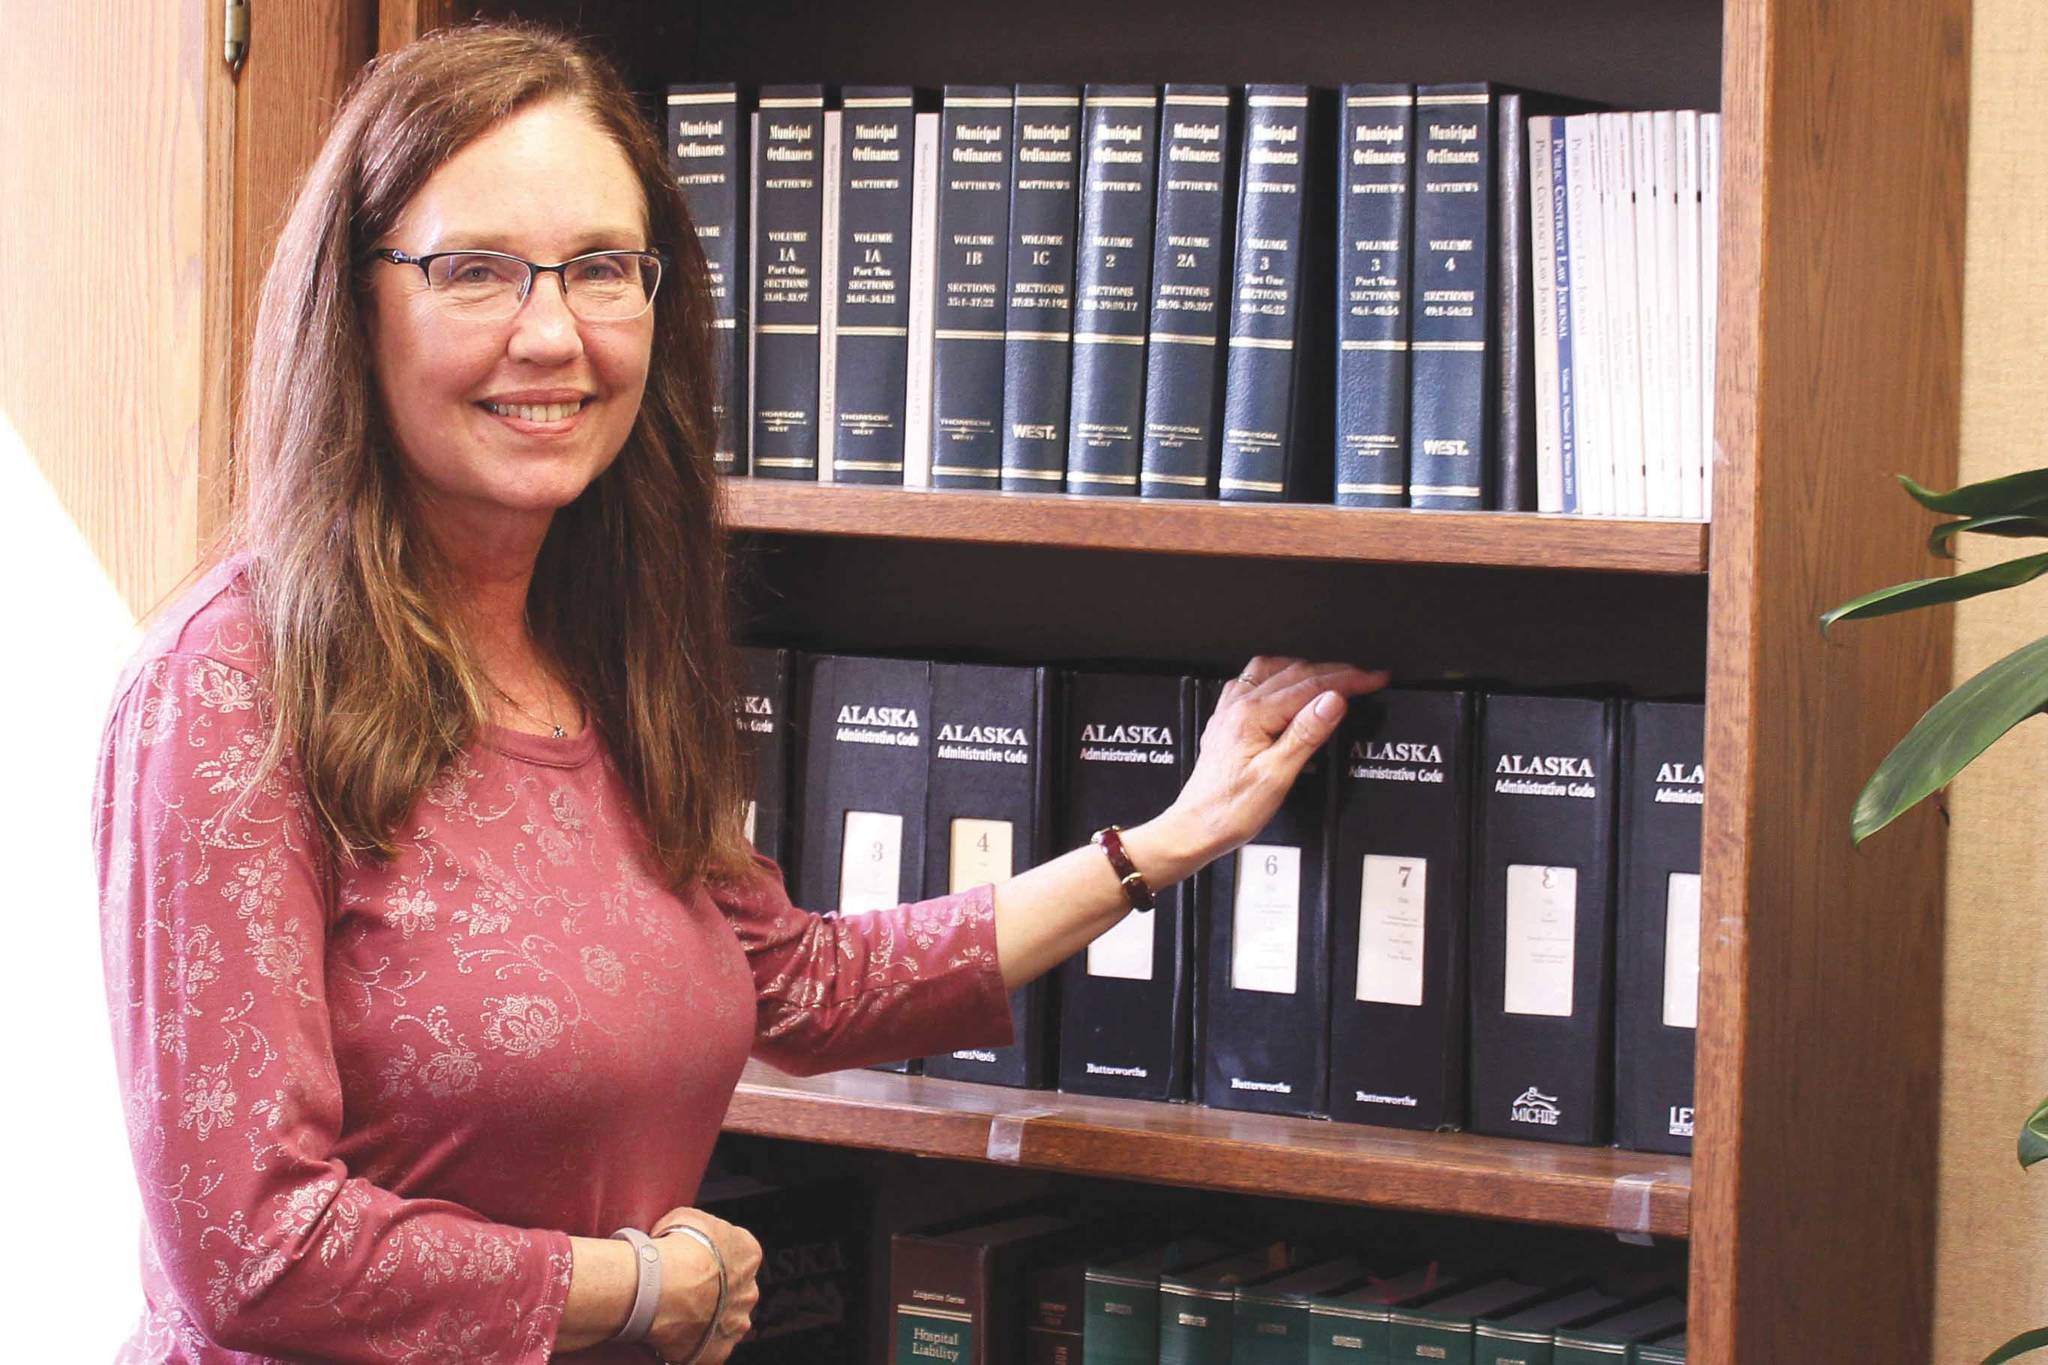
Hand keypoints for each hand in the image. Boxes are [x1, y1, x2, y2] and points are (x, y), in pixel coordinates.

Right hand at [643, 1207, 762, 1363]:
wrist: (660, 1287)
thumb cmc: (675, 1250)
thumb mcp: (686, 1217)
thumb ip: (697, 1227)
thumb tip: (686, 1232)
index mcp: (748, 1254)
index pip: (737, 1255)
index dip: (713, 1258)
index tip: (694, 1262)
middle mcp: (749, 1290)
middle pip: (734, 1290)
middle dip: (714, 1291)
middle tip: (684, 1289)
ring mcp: (736, 1323)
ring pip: (725, 1321)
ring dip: (707, 1318)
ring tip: (677, 1313)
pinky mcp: (719, 1350)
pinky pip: (708, 1347)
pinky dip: (695, 1343)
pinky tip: (676, 1333)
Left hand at [1152, 657, 1387, 870]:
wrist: (1197, 827)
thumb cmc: (1231, 809)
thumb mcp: (1277, 775)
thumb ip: (1306, 733)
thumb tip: (1333, 699)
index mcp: (1253, 714)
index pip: (1311, 686)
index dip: (1349, 680)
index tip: (1374, 679)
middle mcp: (1238, 705)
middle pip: (1295, 672)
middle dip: (1336, 672)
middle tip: (1366, 678)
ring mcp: (1230, 710)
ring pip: (1274, 671)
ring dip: (1307, 670)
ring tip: (1334, 677)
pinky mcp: (1227, 720)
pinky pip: (1254, 682)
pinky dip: (1280, 678)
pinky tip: (1287, 686)